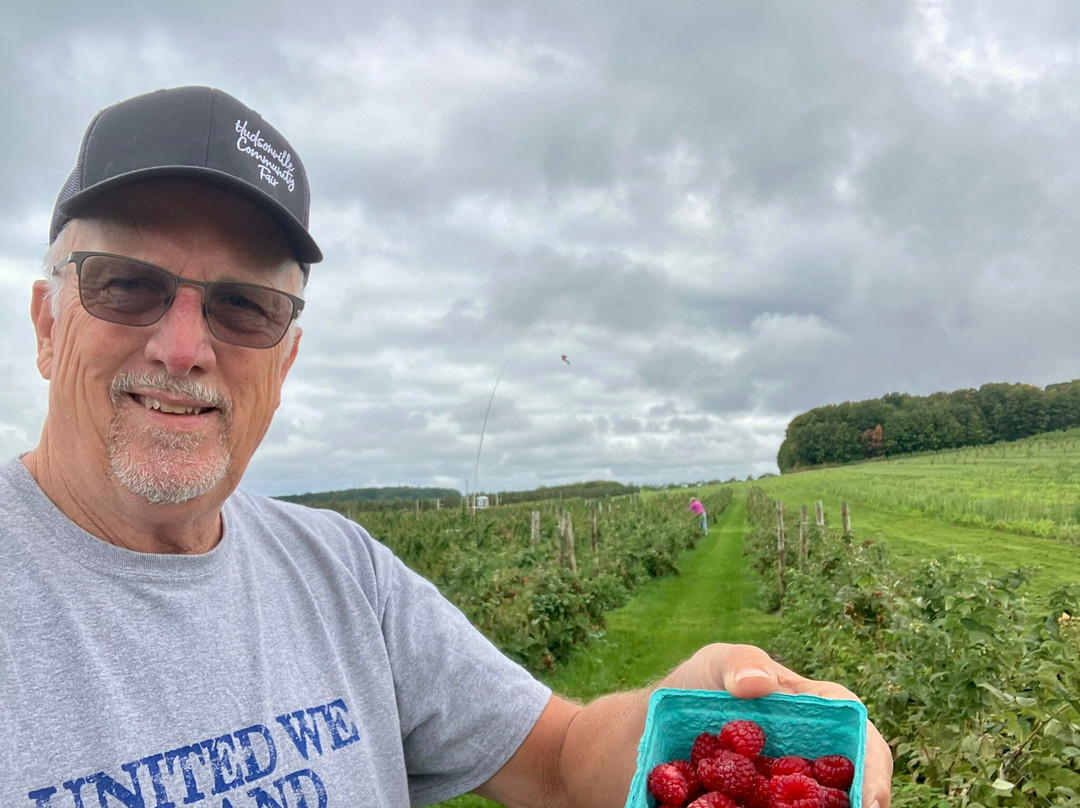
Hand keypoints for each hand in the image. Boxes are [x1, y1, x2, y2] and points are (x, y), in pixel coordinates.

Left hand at [659, 643, 892, 807]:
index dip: (872, 762)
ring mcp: (786, 785)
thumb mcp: (715, 662)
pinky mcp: (760, 804)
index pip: (856, 728)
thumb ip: (738, 662)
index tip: (869, 796)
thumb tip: (759, 683)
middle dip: (864, 801)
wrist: (653, 729)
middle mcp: (810, 750)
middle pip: (852, 777)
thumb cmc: (695, 687)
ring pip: (821, 803)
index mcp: (813, 708)